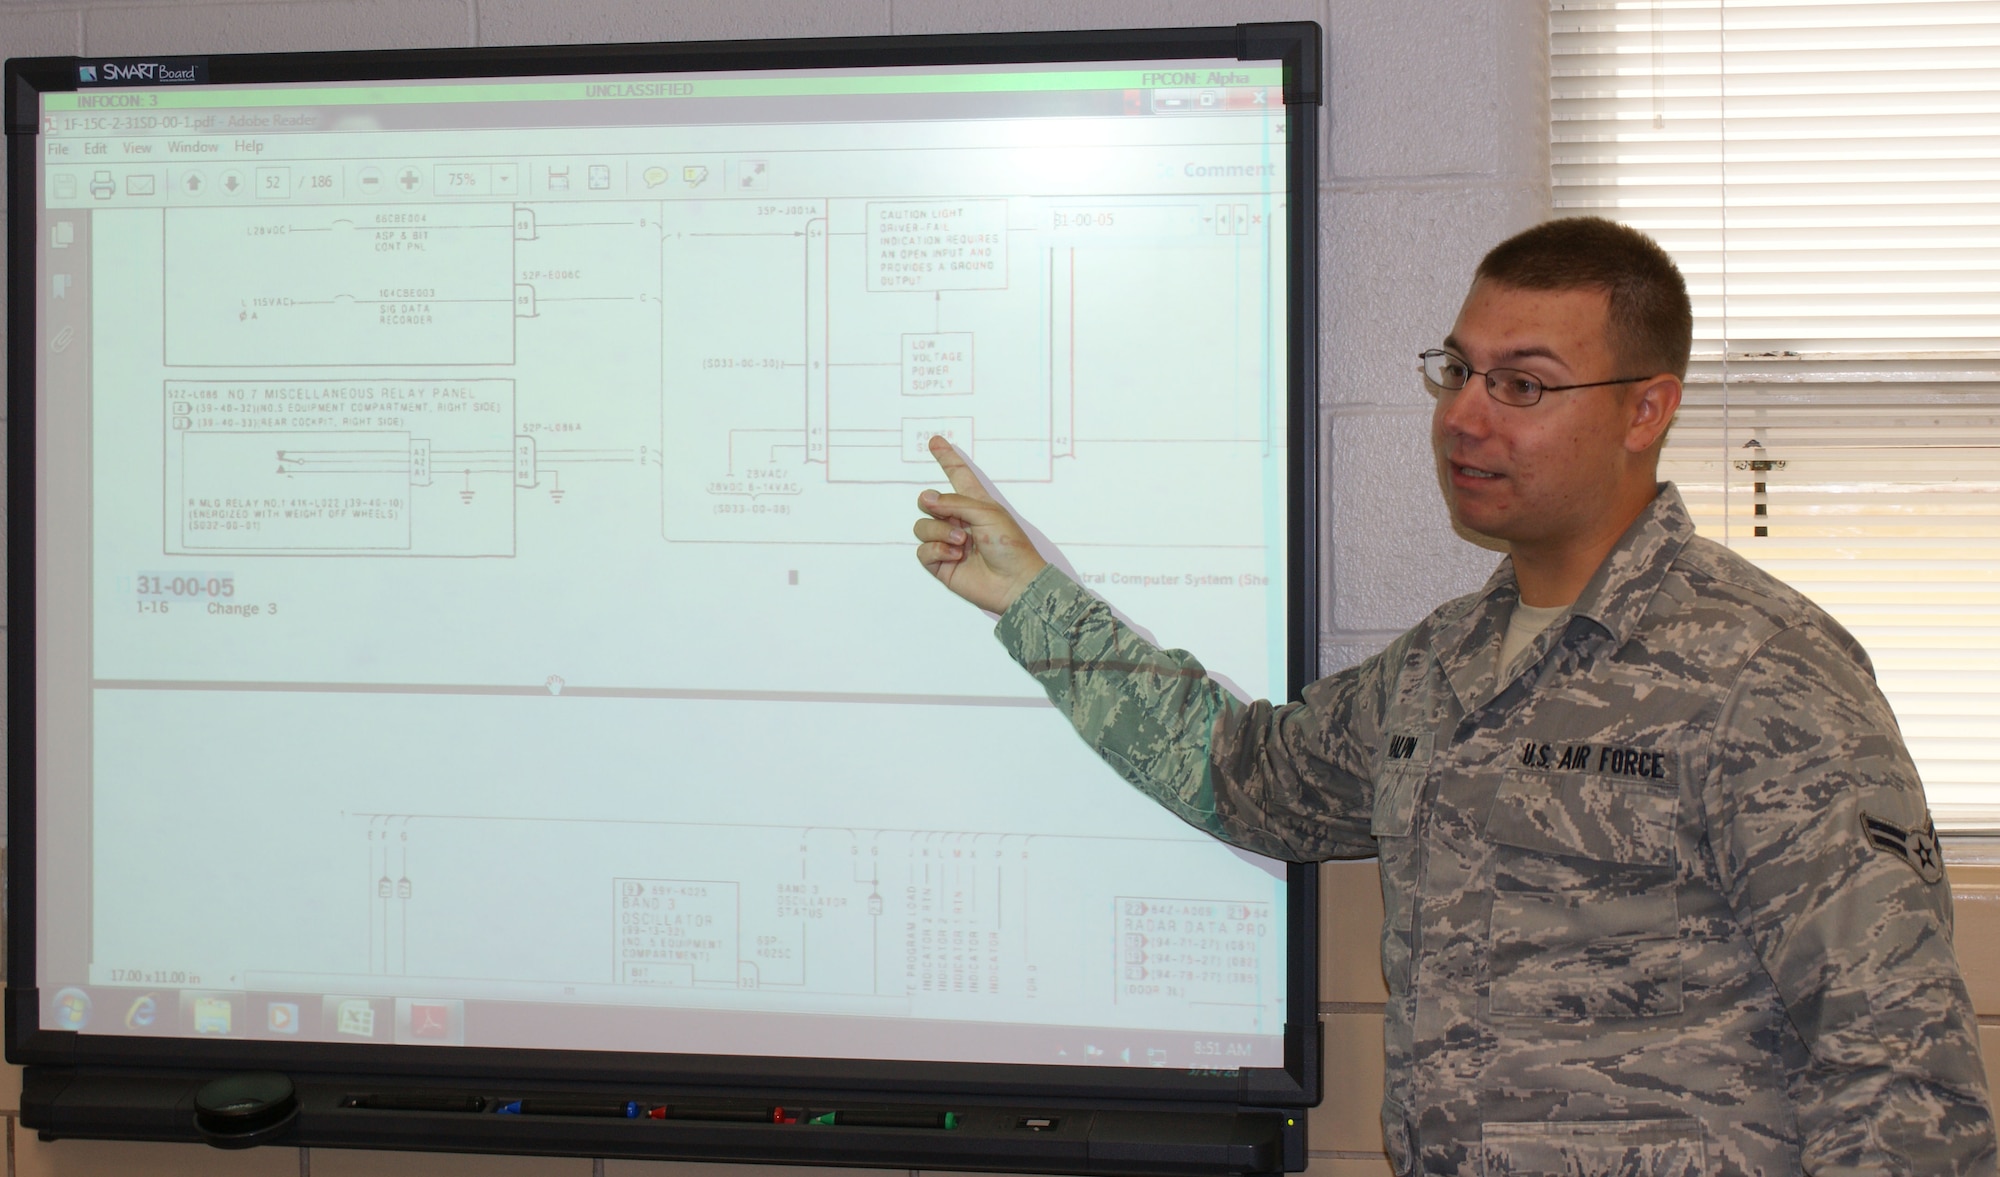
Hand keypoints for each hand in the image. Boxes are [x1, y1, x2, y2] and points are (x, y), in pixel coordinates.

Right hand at [913, 435, 1047, 613]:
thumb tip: (926, 499)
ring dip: (939, 532)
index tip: (935, 441)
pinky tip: (956, 556)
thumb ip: (955, 502)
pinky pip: (923, 550)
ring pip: (922, 526)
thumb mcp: (987, 513)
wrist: (1015, 582)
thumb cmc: (1011, 546)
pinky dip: (937, 550)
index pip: (957, 475)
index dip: (947, 458)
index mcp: (974, 503)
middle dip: (933, 505)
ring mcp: (948, 542)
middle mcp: (958, 520)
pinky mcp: (941, 564)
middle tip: (949, 515)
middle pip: (928, 502)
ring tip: (961, 542)